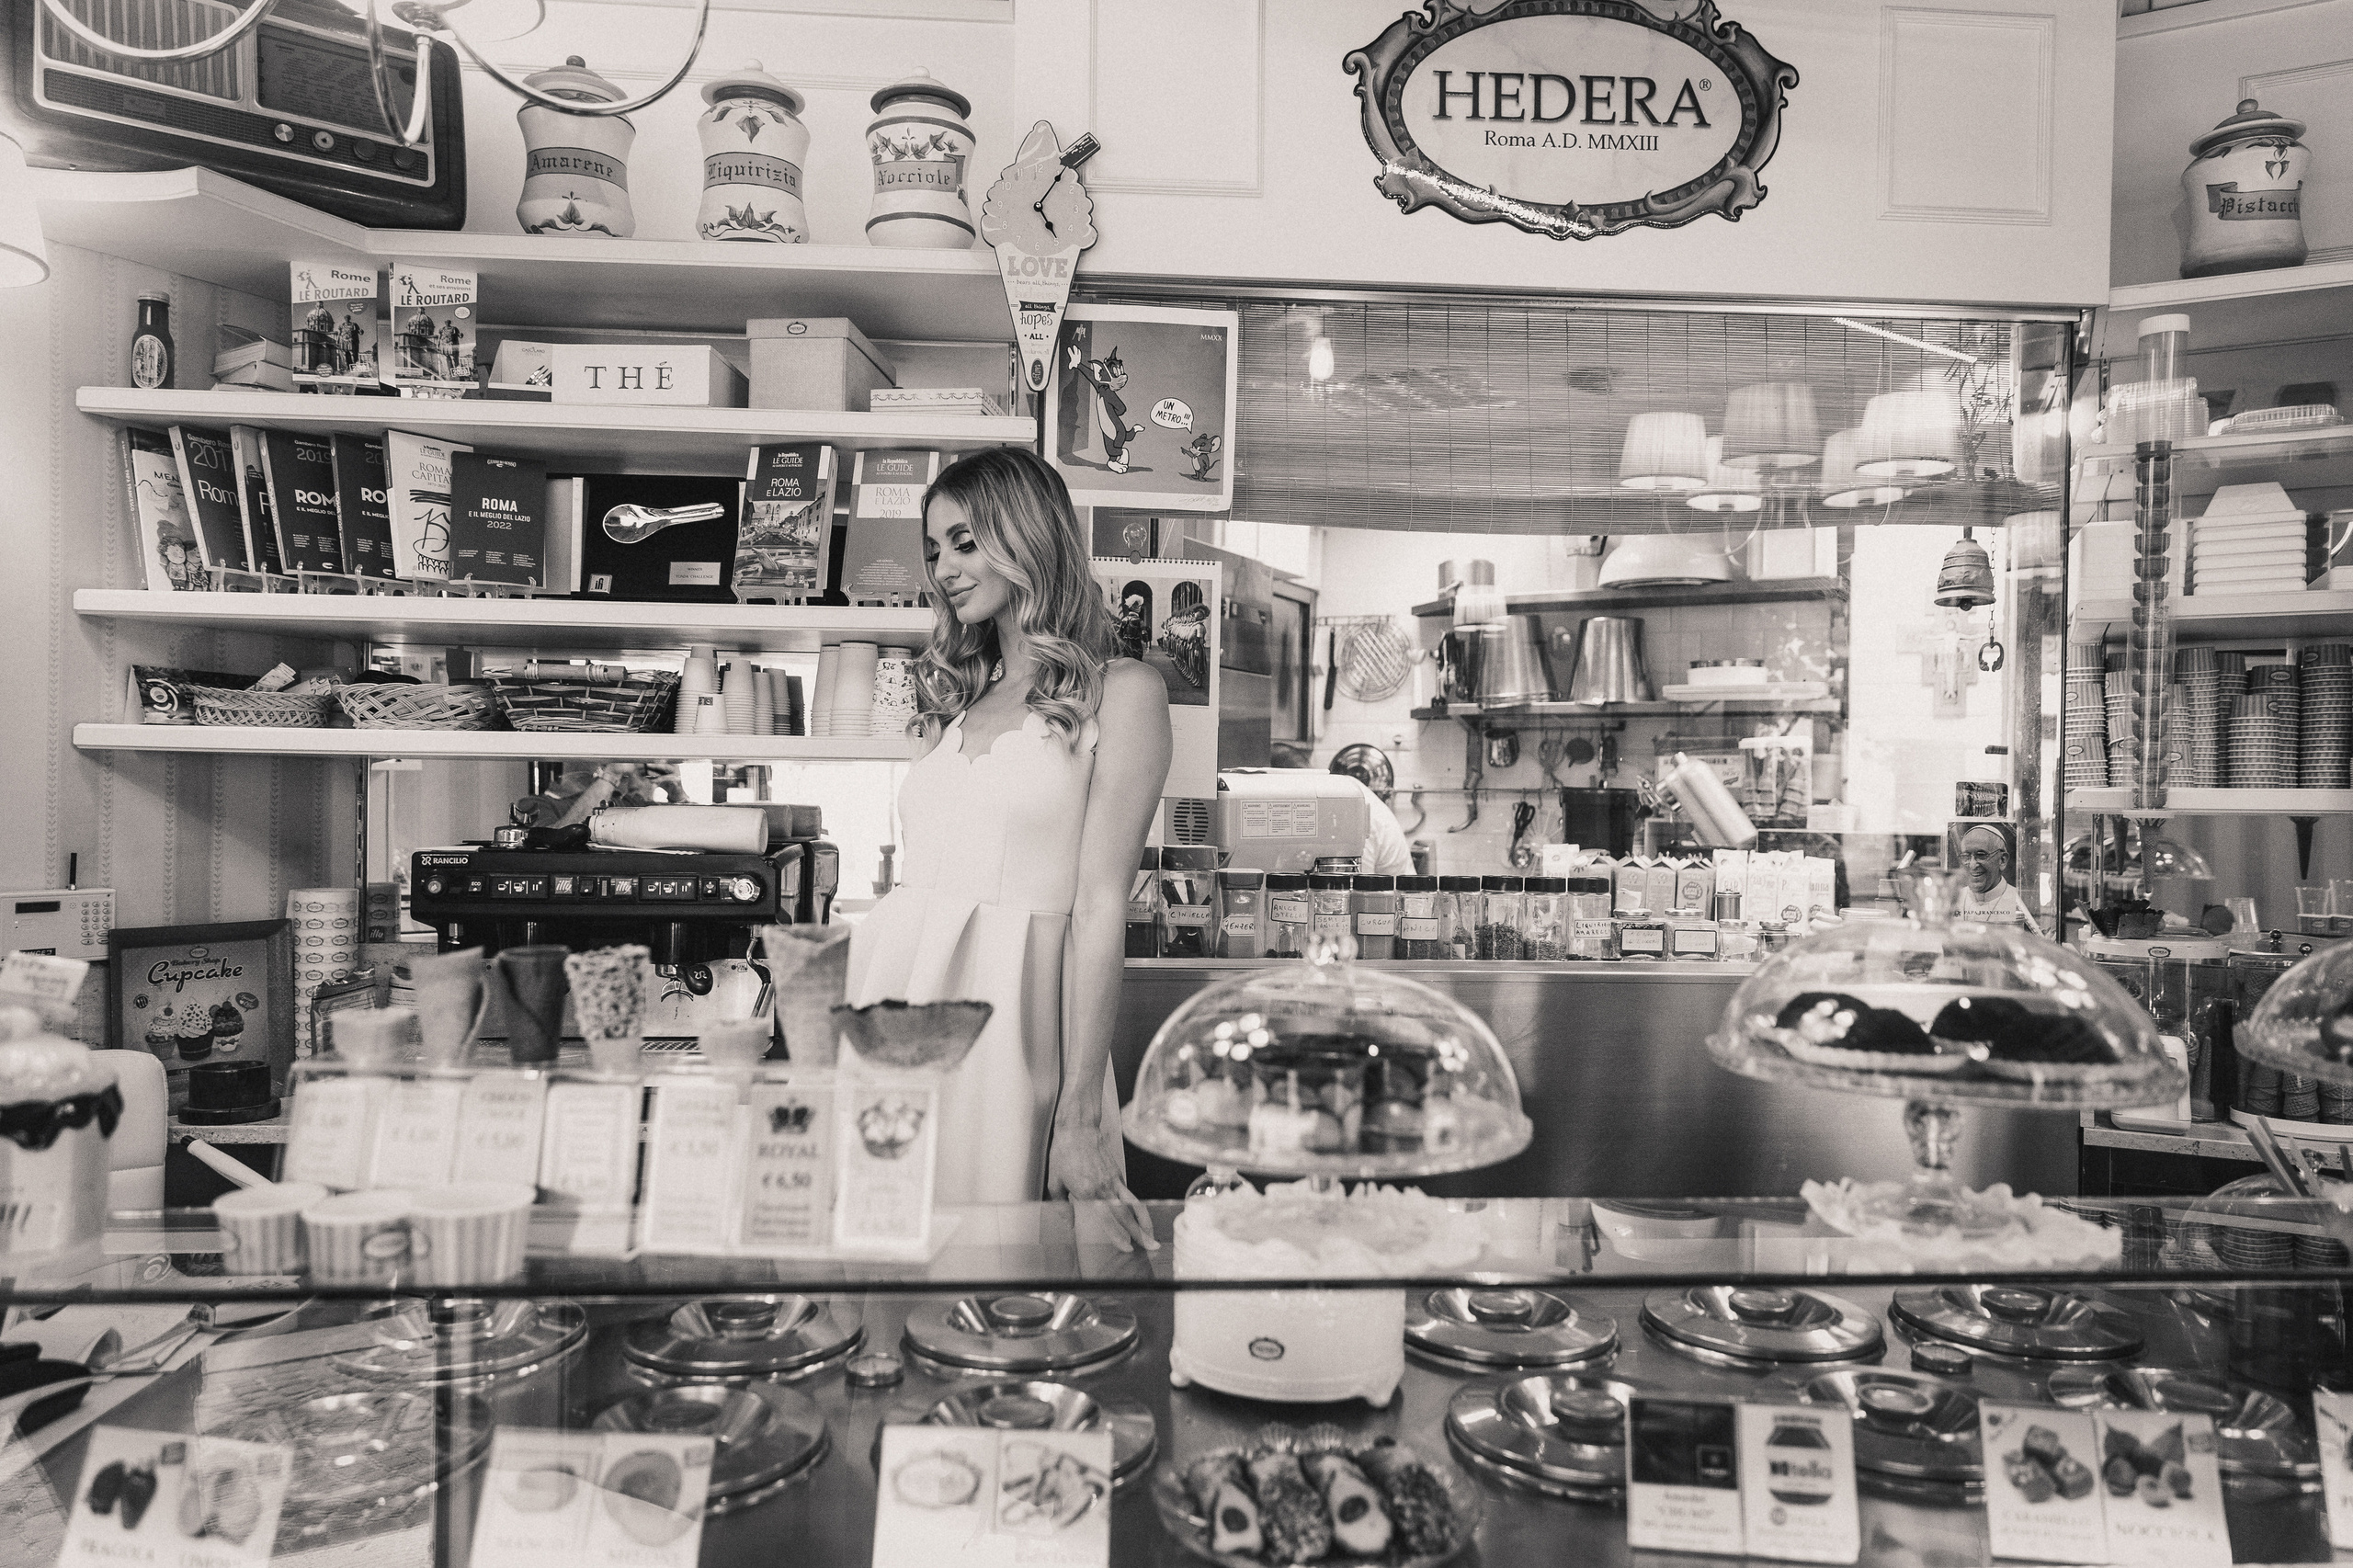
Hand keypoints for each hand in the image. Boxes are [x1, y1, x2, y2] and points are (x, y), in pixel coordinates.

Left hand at [1047, 1118, 1157, 1251]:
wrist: (1077, 1128)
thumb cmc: (1064, 1152)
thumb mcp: (1055, 1181)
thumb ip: (1062, 1206)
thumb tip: (1068, 1224)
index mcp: (1088, 1191)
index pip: (1108, 1219)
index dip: (1119, 1236)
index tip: (1127, 1247)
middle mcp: (1105, 1187)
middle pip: (1127, 1215)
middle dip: (1141, 1233)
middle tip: (1152, 1246)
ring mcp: (1114, 1179)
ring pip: (1134, 1204)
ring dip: (1145, 1221)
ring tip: (1152, 1234)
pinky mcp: (1117, 1173)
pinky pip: (1129, 1193)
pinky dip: (1135, 1208)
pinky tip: (1137, 1217)